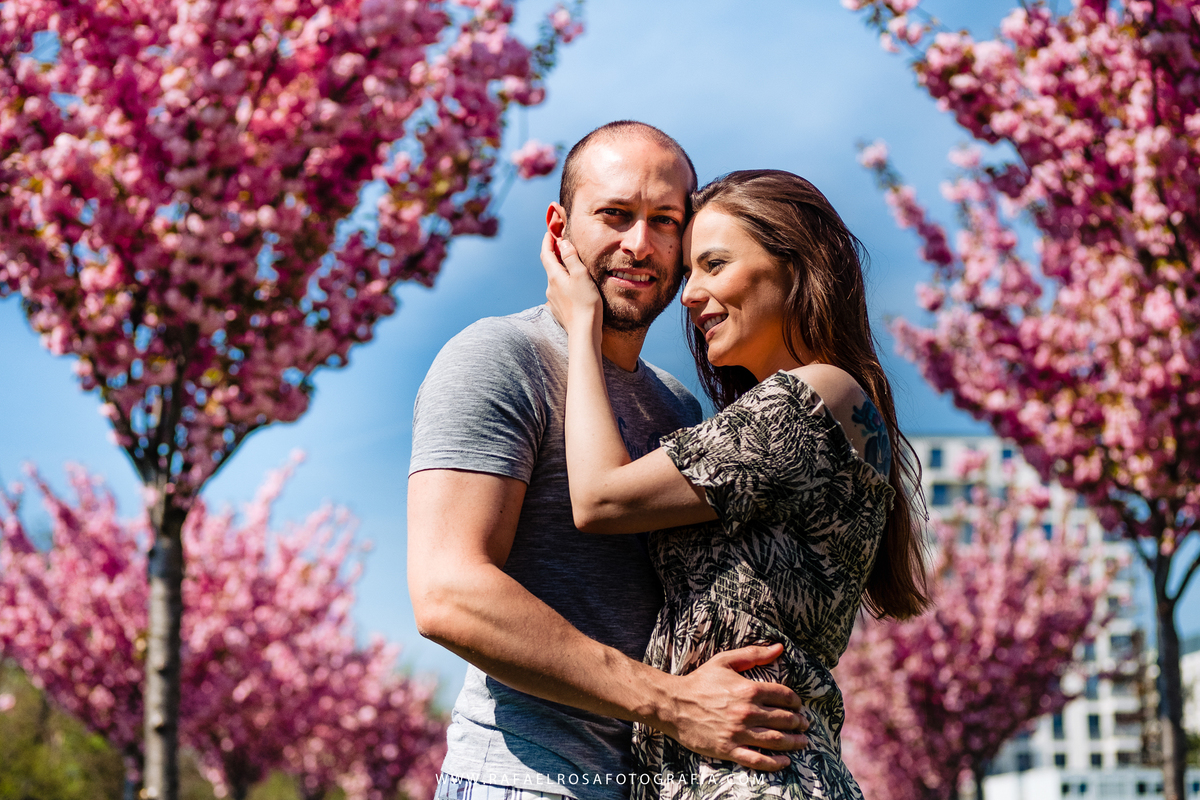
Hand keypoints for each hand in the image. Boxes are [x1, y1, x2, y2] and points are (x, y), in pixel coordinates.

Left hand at [540, 232, 601, 339]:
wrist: (584, 332)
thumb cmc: (586, 303)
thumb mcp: (581, 275)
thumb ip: (571, 258)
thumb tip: (562, 243)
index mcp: (554, 276)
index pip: (546, 254)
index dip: (547, 241)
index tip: (550, 232)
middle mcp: (550, 287)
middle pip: (550, 266)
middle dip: (554, 254)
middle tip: (561, 244)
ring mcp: (554, 299)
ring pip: (555, 279)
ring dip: (560, 269)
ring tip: (571, 264)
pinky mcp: (560, 309)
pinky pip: (560, 291)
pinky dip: (565, 282)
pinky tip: (574, 286)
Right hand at [661, 644, 808, 770]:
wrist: (673, 704)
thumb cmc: (699, 681)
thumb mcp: (725, 661)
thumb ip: (754, 654)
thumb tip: (779, 648)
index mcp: (748, 689)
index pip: (784, 696)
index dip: (795, 701)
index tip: (798, 705)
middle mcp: (746, 712)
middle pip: (784, 719)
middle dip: (799, 722)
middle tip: (805, 725)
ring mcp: (738, 733)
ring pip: (775, 740)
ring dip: (793, 742)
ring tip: (802, 742)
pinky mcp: (728, 749)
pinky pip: (757, 760)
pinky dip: (774, 763)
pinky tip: (784, 762)